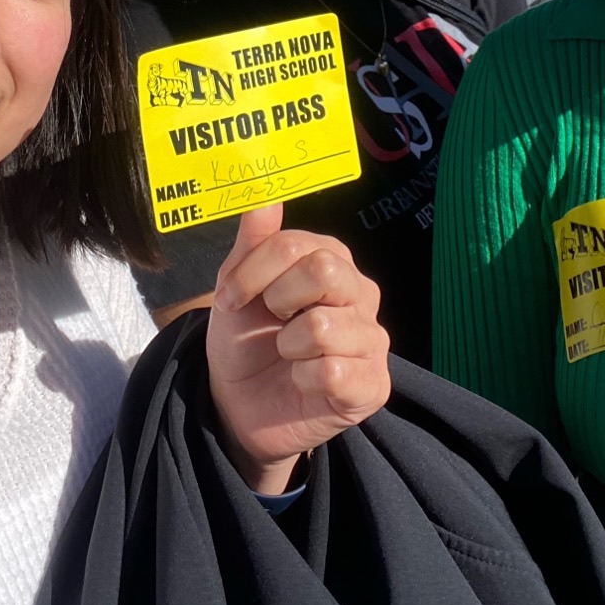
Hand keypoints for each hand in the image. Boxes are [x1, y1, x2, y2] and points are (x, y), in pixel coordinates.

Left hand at [205, 205, 390, 494]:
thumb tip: (265, 197)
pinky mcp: (373, 385)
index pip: (298, 245)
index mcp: (333, 261)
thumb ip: (252, 242)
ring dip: (288, 346)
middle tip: (270, 323)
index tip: (230, 298)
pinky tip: (304, 382)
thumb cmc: (244, 340)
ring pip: (325, 327)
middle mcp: (362, 294)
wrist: (239, 406)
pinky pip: (334, 371)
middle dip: (278, 300)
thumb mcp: (236, 288)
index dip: (254, 270)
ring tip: (289, 356)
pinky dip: (303, 378)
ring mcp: (372, 340)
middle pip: (325, 272)